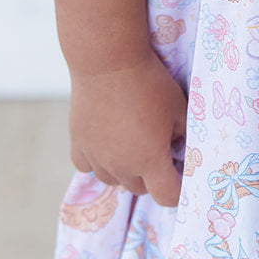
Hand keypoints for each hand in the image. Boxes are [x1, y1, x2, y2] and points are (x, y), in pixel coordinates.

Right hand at [68, 51, 188, 207]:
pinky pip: (87, 166)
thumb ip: (181, 134)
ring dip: (124, 170)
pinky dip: (97, 160)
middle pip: (139, 188)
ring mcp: (96, 157)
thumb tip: (177, 146)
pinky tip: (105, 143)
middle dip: (152, 177)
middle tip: (159, 152)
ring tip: (132, 145)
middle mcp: (121, 166)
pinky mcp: (78, 143)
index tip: (181, 178)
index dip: (177, 192)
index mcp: (150, 161)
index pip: (167, 196)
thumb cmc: (149, 83)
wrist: (108, 62)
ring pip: (112, 180)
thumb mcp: (178, 107)